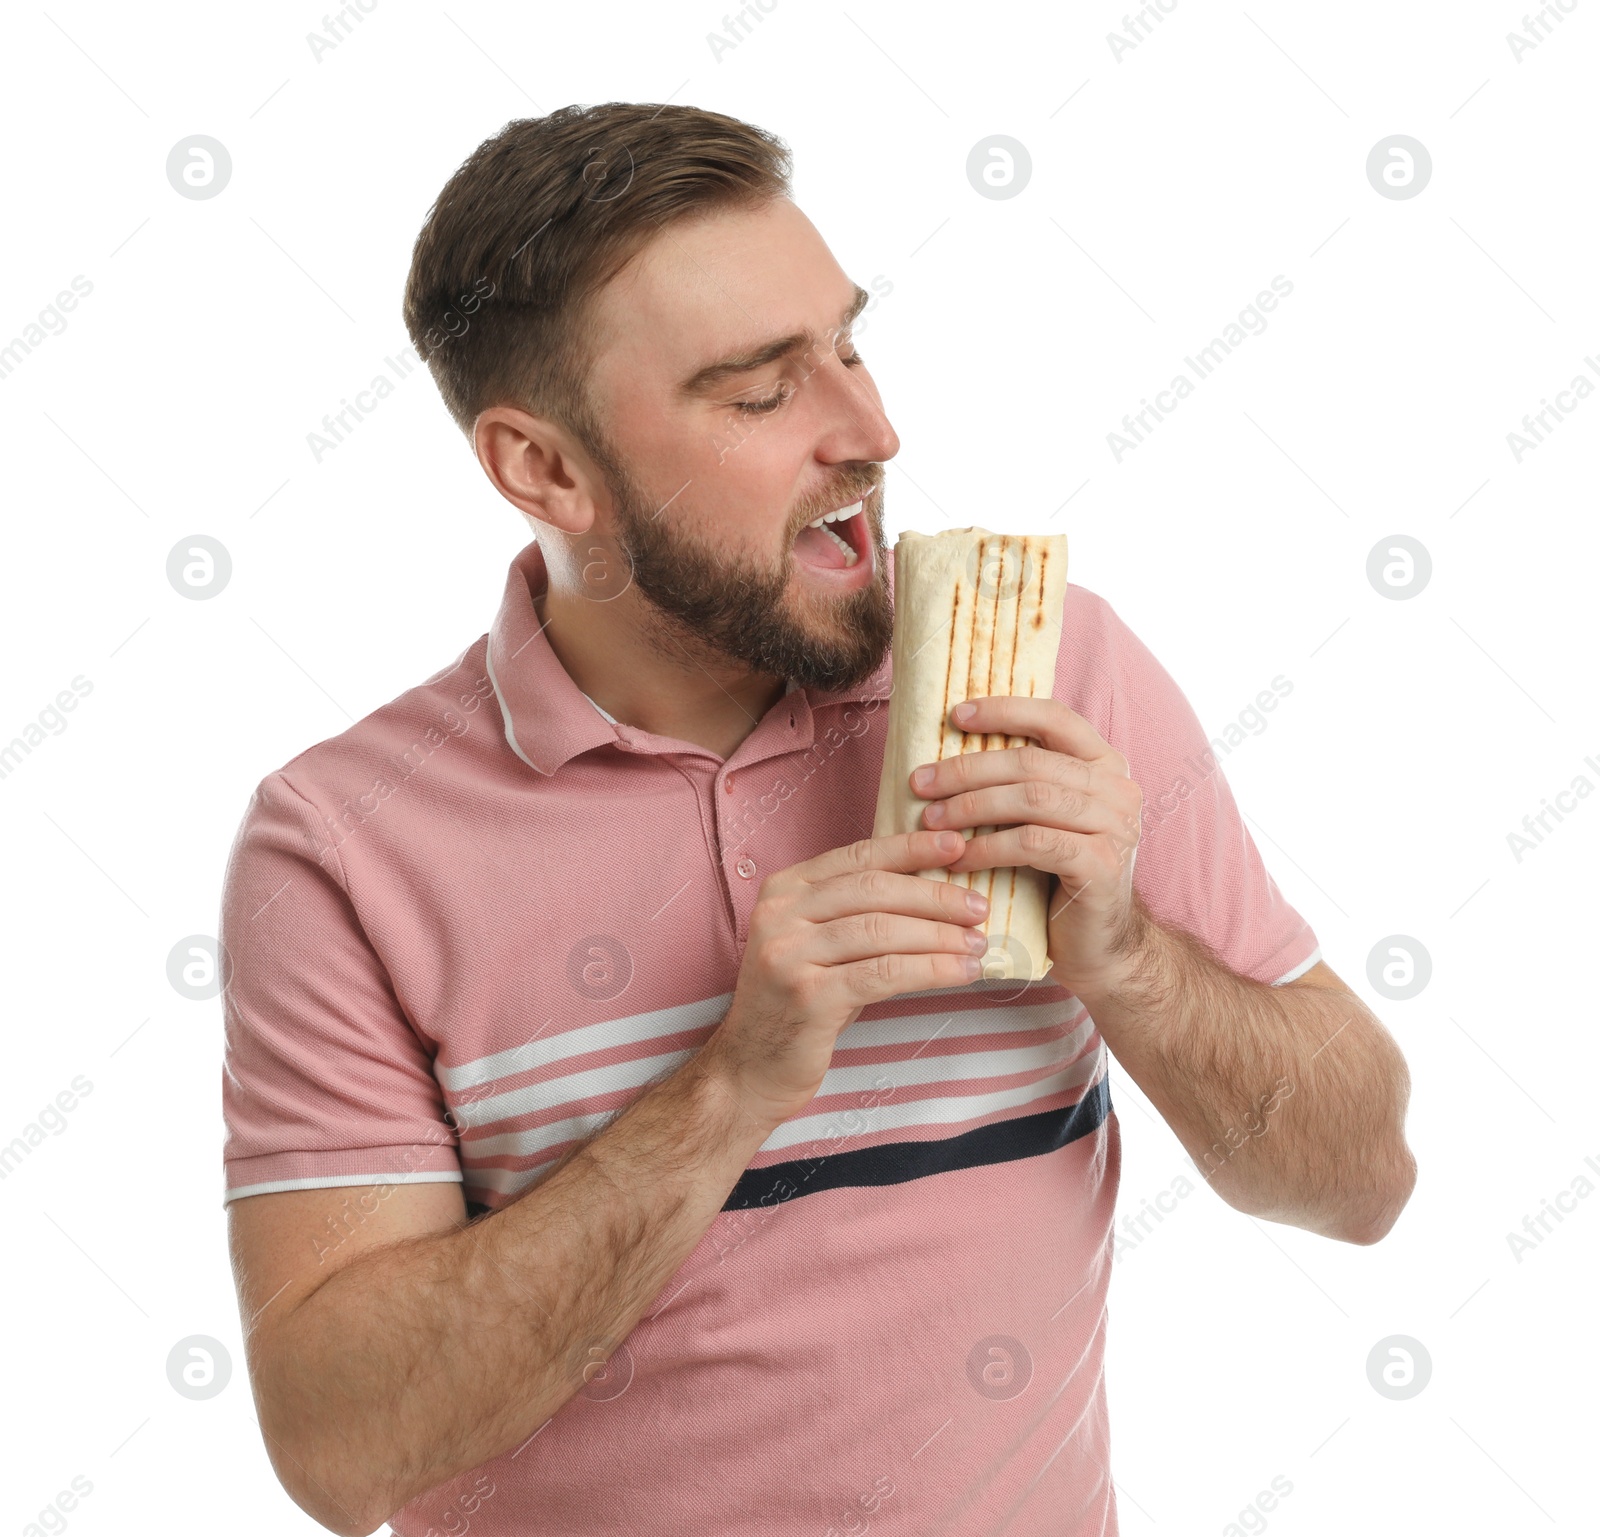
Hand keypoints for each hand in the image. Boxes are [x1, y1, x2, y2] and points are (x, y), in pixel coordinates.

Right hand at [705, 829, 991, 1128]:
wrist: (751, 1068)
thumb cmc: (799, 1004)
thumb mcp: (819, 946)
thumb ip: (858, 913)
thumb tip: (935, 891)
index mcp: (784, 889)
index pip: (858, 856)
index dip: (911, 848)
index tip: (957, 846)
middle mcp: (780, 915)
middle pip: (874, 890)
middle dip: (935, 896)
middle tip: (978, 908)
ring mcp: (789, 954)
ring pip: (883, 930)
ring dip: (940, 936)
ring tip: (978, 944)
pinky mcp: (809, 996)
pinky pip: (884, 973)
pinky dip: (931, 969)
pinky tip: (961, 972)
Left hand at [905, 696, 1146, 994]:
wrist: (1098, 946)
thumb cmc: (1057, 878)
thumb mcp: (1042, 819)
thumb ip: (1019, 783)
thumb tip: (947, 750)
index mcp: (1104, 764)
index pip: (1054, 717)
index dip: (1004, 710)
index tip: (954, 716)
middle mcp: (1118, 789)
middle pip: (1031, 762)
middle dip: (967, 769)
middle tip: (920, 783)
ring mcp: (1116, 827)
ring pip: (1031, 799)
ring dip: (971, 807)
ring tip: (931, 821)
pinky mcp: (1102, 866)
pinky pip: (1033, 843)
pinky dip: (989, 847)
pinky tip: (958, 858)